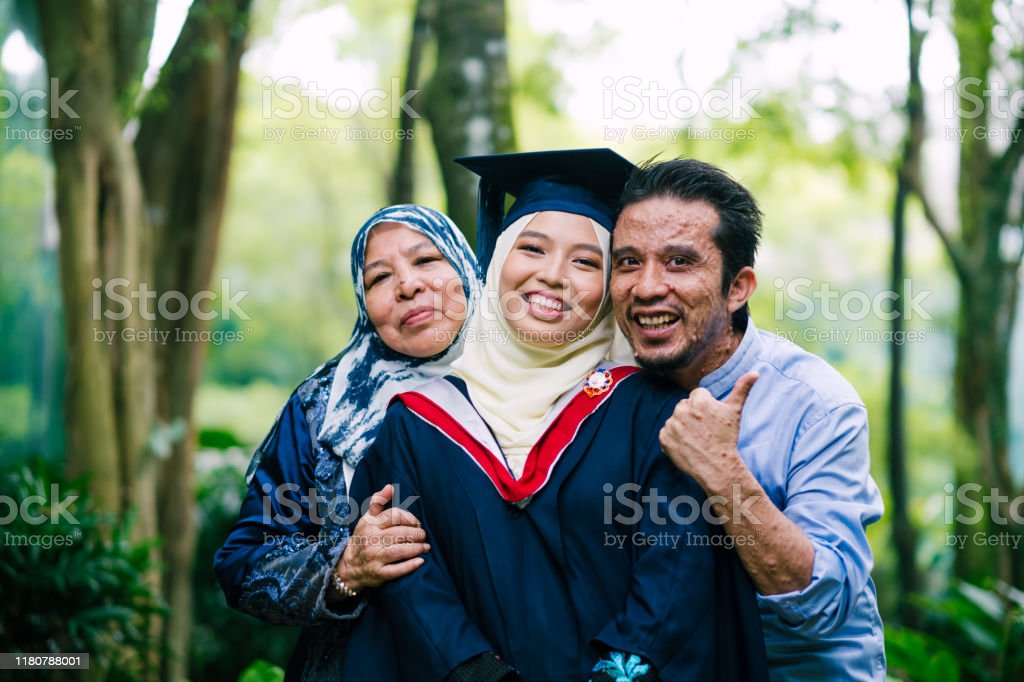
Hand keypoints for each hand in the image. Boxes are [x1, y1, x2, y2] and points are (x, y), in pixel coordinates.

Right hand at [334, 484, 429, 591]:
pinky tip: (420, 561)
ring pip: (399, 551)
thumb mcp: (367, 518)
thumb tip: (390, 486)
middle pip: (400, 534)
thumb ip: (378, 501)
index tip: (416, 523)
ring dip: (417, 548)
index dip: (409, 518)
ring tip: (426, 547)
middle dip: (416, 534)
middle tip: (423, 536)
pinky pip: (396, 570)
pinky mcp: (379, 573)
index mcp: (370, 524)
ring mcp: (375, 557)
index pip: (393, 515)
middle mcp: (372, 540)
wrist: (349, 566)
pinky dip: (410, 566)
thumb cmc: (364, 538)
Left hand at [658, 371, 758, 491]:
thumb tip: (755, 372)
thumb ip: (742, 389)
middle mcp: (682, 410)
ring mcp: (672, 425)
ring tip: (696, 438)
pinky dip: (673, 438)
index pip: (698, 395)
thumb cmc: (727, 438)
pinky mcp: (664, 438)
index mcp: (699, 400)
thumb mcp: (734, 411)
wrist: (717, 466)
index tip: (711, 420)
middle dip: (693, 415)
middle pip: (684, 405)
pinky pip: (666, 433)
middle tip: (704, 430)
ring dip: (682, 426)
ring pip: (675, 419)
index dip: (706, 407)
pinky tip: (686, 445)